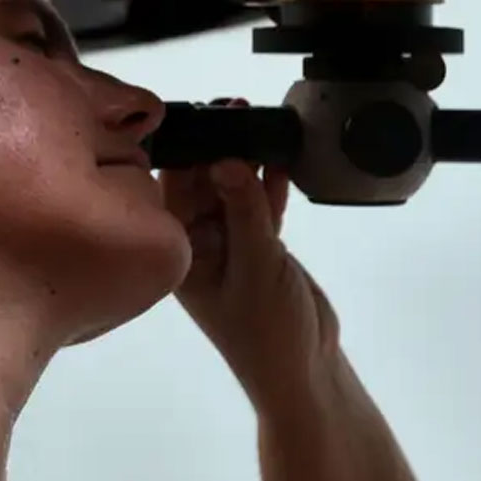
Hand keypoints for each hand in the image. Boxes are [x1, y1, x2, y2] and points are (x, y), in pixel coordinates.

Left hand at [161, 101, 340, 406]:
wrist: (306, 369)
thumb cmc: (268, 330)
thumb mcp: (256, 268)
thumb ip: (243, 212)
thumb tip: (224, 159)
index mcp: (182, 254)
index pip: (173, 191)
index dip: (186, 152)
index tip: (202, 115)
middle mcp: (198, 244)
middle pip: (202, 183)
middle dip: (217, 148)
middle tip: (237, 110)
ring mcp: (229, 244)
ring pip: (232, 189)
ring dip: (246, 161)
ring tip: (259, 123)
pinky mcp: (259, 245)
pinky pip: (257, 204)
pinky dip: (268, 184)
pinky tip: (280, 158)